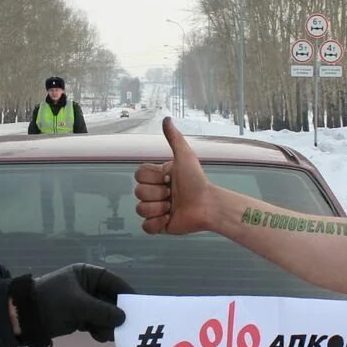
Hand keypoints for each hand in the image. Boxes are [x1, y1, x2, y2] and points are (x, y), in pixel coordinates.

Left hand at [10, 264, 132, 346]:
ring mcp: (83, 303)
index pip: (112, 281)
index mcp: (86, 274)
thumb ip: (102, 311)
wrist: (25, 318)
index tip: (138, 305)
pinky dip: (99, 330)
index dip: (125, 292)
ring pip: (105, 314)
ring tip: (107, 335)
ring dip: (108, 324)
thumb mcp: (77, 304)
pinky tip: (98, 336)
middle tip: (125, 326)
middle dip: (116, 313)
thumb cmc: (50, 302)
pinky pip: (96, 323)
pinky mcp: (79, 317)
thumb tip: (123, 317)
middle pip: (110, 300)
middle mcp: (87, 287)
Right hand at [134, 118, 212, 234]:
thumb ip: (174, 138)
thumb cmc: (197, 180)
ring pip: (140, 209)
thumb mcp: (185, 156)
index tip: (170, 177)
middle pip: (138, 192)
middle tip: (173, 194)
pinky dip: (156, 223)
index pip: (138, 175)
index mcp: (158, 177)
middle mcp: (155, 193)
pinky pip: (145, 227)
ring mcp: (156, 210)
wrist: (207, 205)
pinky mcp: (159, 226)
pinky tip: (169, 218)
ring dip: (158, 208)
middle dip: (158, 193)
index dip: (153, 178)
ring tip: (173, 207)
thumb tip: (166, 119)